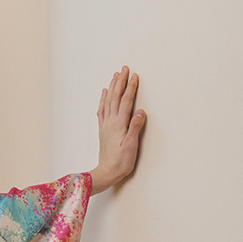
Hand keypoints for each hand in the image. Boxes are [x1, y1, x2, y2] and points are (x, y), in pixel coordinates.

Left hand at [90, 66, 145, 194]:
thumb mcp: (131, 145)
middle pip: (115, 97)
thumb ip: (135, 127)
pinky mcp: (103, 130)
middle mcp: (110, 122)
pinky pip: (102, 110)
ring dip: (112, 87)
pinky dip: (104, 100)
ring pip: (108, 101)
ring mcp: (105, 125)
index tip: (134, 76)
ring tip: (115, 76)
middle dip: (120, 82)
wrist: (107, 172)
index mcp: (119, 124)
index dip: (131, 88)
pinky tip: (105, 94)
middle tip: (124, 68)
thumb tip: (140, 111)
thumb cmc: (121, 161)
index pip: (126, 101)